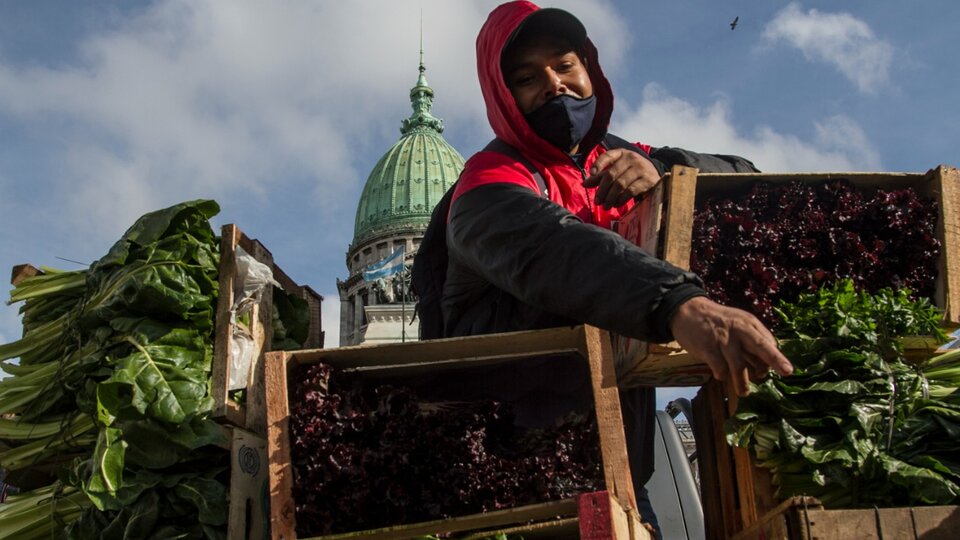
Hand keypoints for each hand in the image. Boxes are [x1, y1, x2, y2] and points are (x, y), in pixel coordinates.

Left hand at [583, 148, 661, 208]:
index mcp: (622, 153)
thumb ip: (601, 177)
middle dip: (602, 190)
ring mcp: (641, 168)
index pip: (608, 156)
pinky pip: (630, 191)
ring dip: (610, 197)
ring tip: (606, 206)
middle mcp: (632, 158)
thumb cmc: (631, 174)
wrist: (655, 178)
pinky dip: (621, 199)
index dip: (598, 164)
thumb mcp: (616, 172)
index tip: (591, 173)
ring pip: (620, 184)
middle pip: (611, 174)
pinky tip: (617, 204)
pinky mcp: (648, 180)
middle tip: (597, 202)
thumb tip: (585, 184)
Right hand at [669, 296, 793, 396]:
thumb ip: (751, 342)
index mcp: (749, 323)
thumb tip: (764, 366)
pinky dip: (722, 375)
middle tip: (787, 371)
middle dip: (775, 359)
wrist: (687, 310)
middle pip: (760, 345)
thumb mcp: (737, 323)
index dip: (772, 358)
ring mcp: (723, 339)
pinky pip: (719, 368)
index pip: (768, 342)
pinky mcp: (707, 347)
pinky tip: (720, 375)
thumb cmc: (717, 321)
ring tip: (744, 393)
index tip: (771, 370)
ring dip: (742, 382)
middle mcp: (739, 329)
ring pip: (738, 365)